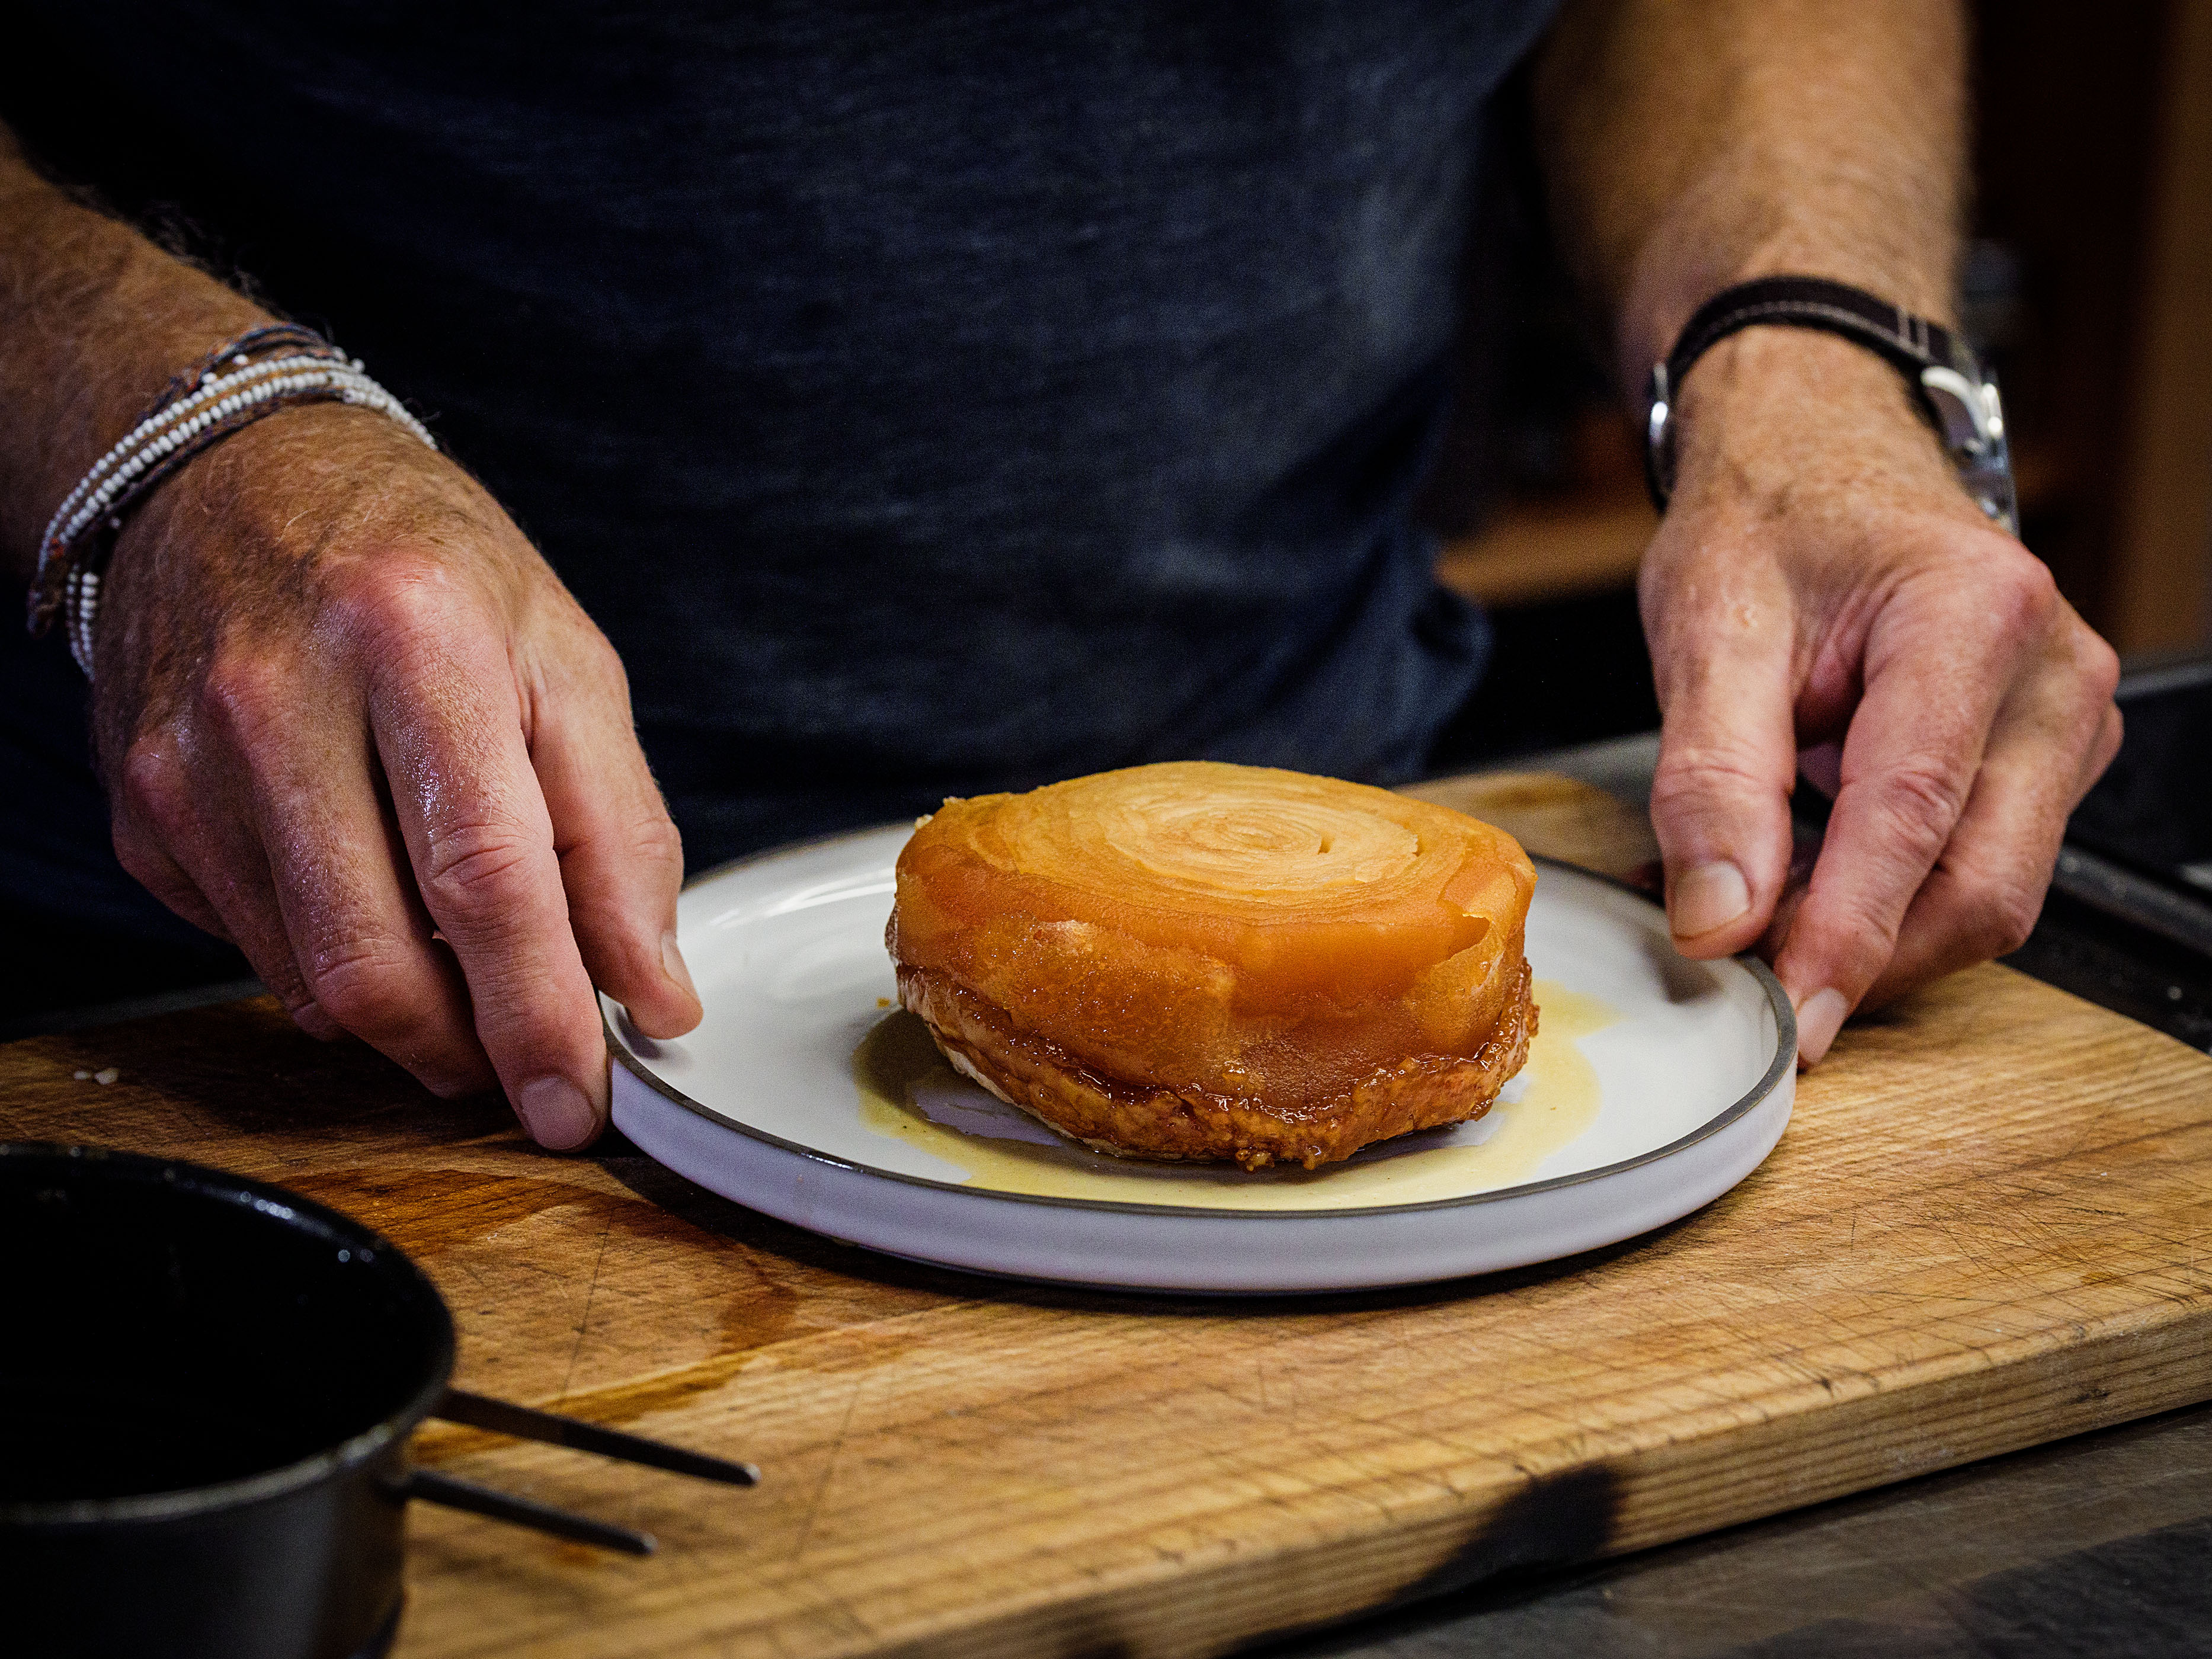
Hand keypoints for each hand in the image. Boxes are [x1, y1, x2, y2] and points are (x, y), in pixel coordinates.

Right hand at [92, 401, 702, 1145]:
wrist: (235, 477)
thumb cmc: (425, 567)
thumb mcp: (565, 661)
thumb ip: (621, 830)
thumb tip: (654, 987)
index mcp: (414, 639)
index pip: (488, 877)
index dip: (541, 1013)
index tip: (583, 1097)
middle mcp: (279, 700)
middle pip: (381, 956)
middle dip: (474, 1050)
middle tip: (535, 1072)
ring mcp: (189, 763)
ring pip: (311, 980)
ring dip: (411, 1024)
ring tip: (474, 996)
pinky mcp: (145, 810)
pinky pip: (253, 950)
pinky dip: (333, 970)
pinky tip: (377, 912)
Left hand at [1640, 329, 2121, 1063]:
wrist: (1817, 453)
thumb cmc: (1770, 518)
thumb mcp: (1708, 628)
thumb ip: (1712, 780)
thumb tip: (1720, 920)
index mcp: (1975, 615)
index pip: (1916, 814)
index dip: (1851, 930)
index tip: (1792, 1011)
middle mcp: (2052, 675)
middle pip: (1980, 880)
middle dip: (1868, 955)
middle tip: (1749, 986)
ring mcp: (2062, 724)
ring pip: (1985, 890)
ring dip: (1870, 935)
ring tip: (1748, 922)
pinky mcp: (2040, 760)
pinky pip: (1973, 865)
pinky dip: (1880, 903)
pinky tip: (1789, 891)